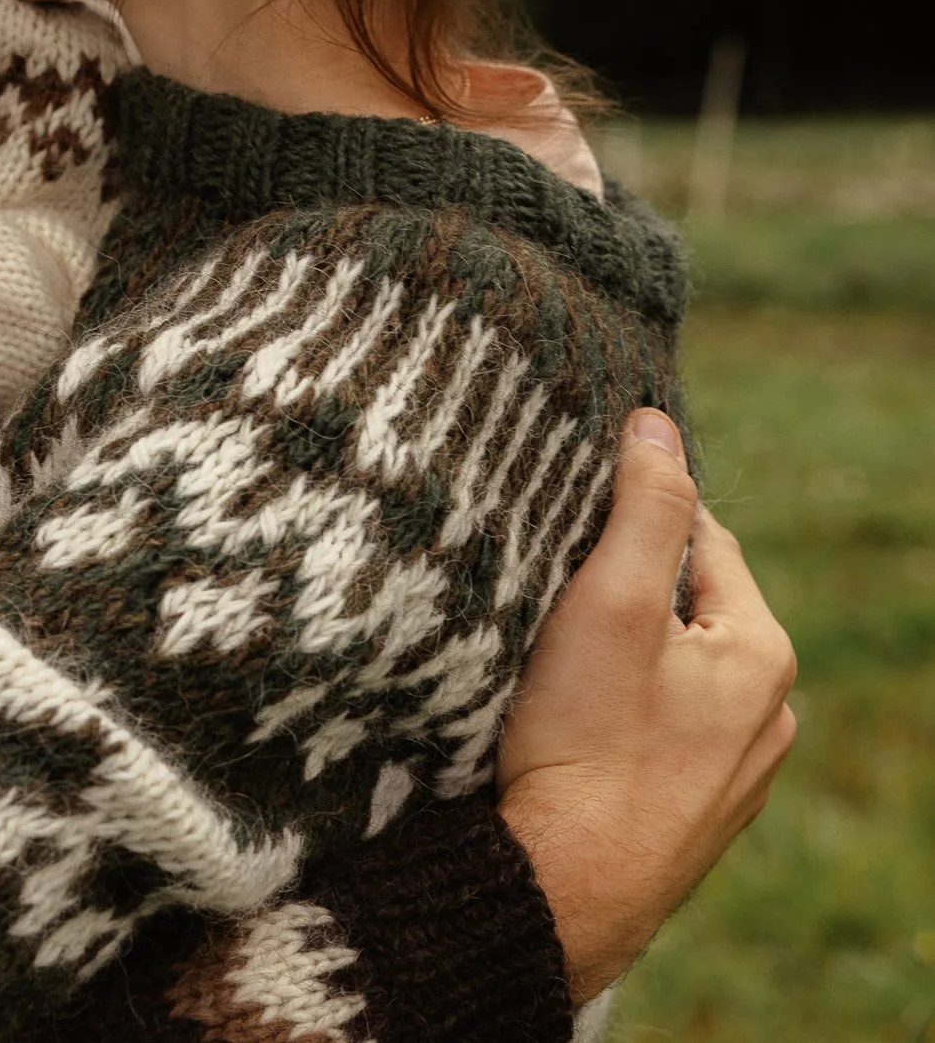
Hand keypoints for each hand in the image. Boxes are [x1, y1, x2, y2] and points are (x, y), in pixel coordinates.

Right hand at [496, 410, 798, 1001]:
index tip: (563, 511)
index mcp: (762, 653)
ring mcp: (734, 775)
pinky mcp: (689, 816)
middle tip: (544, 588)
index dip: (631, 514)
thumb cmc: (582, 742)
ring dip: (620, 657)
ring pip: (673, 676)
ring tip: (548, 658)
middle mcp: (769, 716)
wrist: (563, 889)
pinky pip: (657, 734)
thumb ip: (642, 508)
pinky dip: (617, 716)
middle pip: (687, 609)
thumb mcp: (608, 603)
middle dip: (622, 590)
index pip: (700, 540)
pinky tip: (566, 726)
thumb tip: (657, 423)